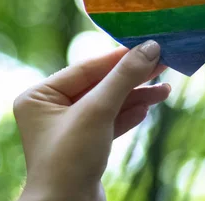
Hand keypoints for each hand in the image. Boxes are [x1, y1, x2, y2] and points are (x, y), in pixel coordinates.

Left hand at [14, 41, 168, 200]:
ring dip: (136, 97)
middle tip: (162, 64)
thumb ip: (123, 78)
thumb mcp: (97, 111)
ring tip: (164, 90)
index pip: (85, 68)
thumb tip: (150, 48)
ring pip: (107, 105)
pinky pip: (108, 123)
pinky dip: (128, 116)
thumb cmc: (70, 160)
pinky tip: (147, 108)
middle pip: (98, 85)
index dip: (118, 57)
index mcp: (39, 96)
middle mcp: (50, 110)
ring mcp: (68, 130)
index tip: (148, 45)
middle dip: (131, 78)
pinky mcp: (84, 147)